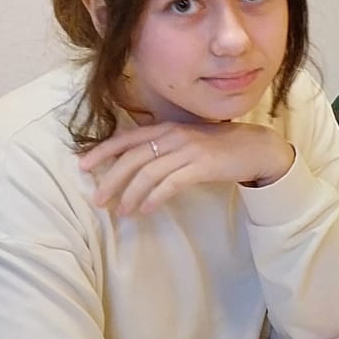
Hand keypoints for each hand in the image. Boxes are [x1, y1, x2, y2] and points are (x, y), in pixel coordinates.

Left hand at [80, 120, 293, 215]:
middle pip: (132, 158)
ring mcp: (188, 150)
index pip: (126, 138)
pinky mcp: (202, 166)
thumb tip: (135, 166)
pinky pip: (171, 183)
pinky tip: (146, 209)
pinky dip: (155, 196)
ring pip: (148, 173)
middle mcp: (173, 136)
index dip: (102, 152)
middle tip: (98, 200)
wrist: (255, 148)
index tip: (83, 166)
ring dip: (131, 194)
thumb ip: (163, 147)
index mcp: (166, 127)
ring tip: (122, 211)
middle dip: (111, 180)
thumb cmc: (218, 146)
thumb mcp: (186, 141)